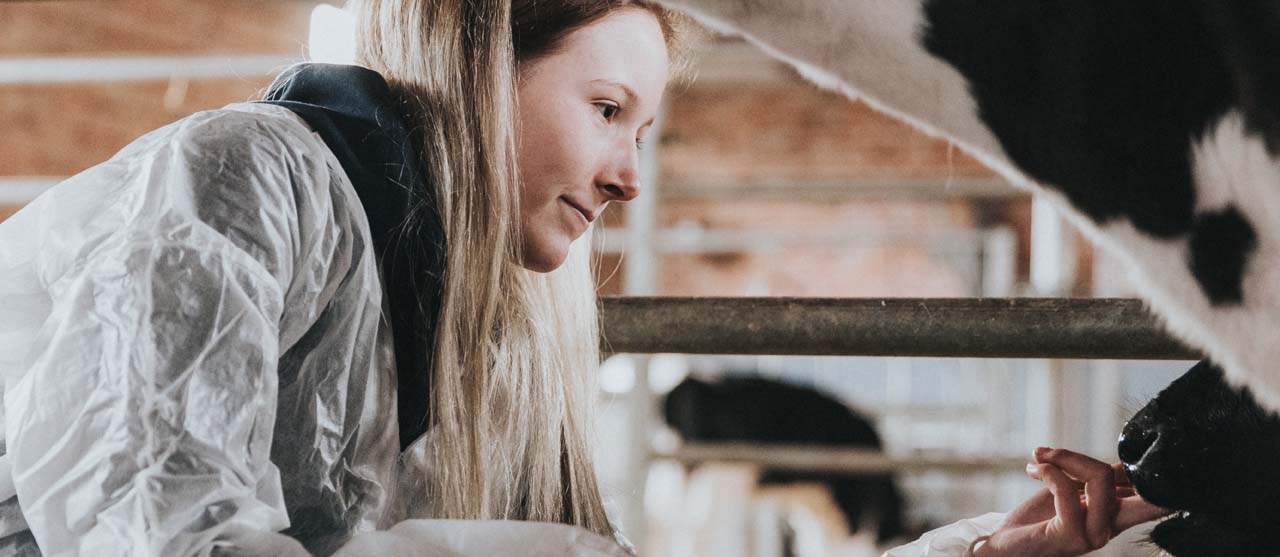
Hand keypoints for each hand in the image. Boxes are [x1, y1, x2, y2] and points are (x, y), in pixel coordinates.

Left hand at [974, 447, 1171, 556]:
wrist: (1004, 546)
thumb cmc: (1037, 518)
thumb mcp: (1073, 492)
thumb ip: (1098, 479)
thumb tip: (1125, 462)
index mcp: (1117, 516)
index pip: (1158, 498)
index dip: (1161, 473)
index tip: (1143, 445)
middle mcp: (1111, 527)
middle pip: (1142, 485)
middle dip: (1124, 459)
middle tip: (1064, 452)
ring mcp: (1093, 534)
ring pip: (1101, 478)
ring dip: (1066, 457)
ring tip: (1040, 458)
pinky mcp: (1069, 536)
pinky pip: (1066, 489)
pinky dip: (1049, 470)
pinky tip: (1033, 470)